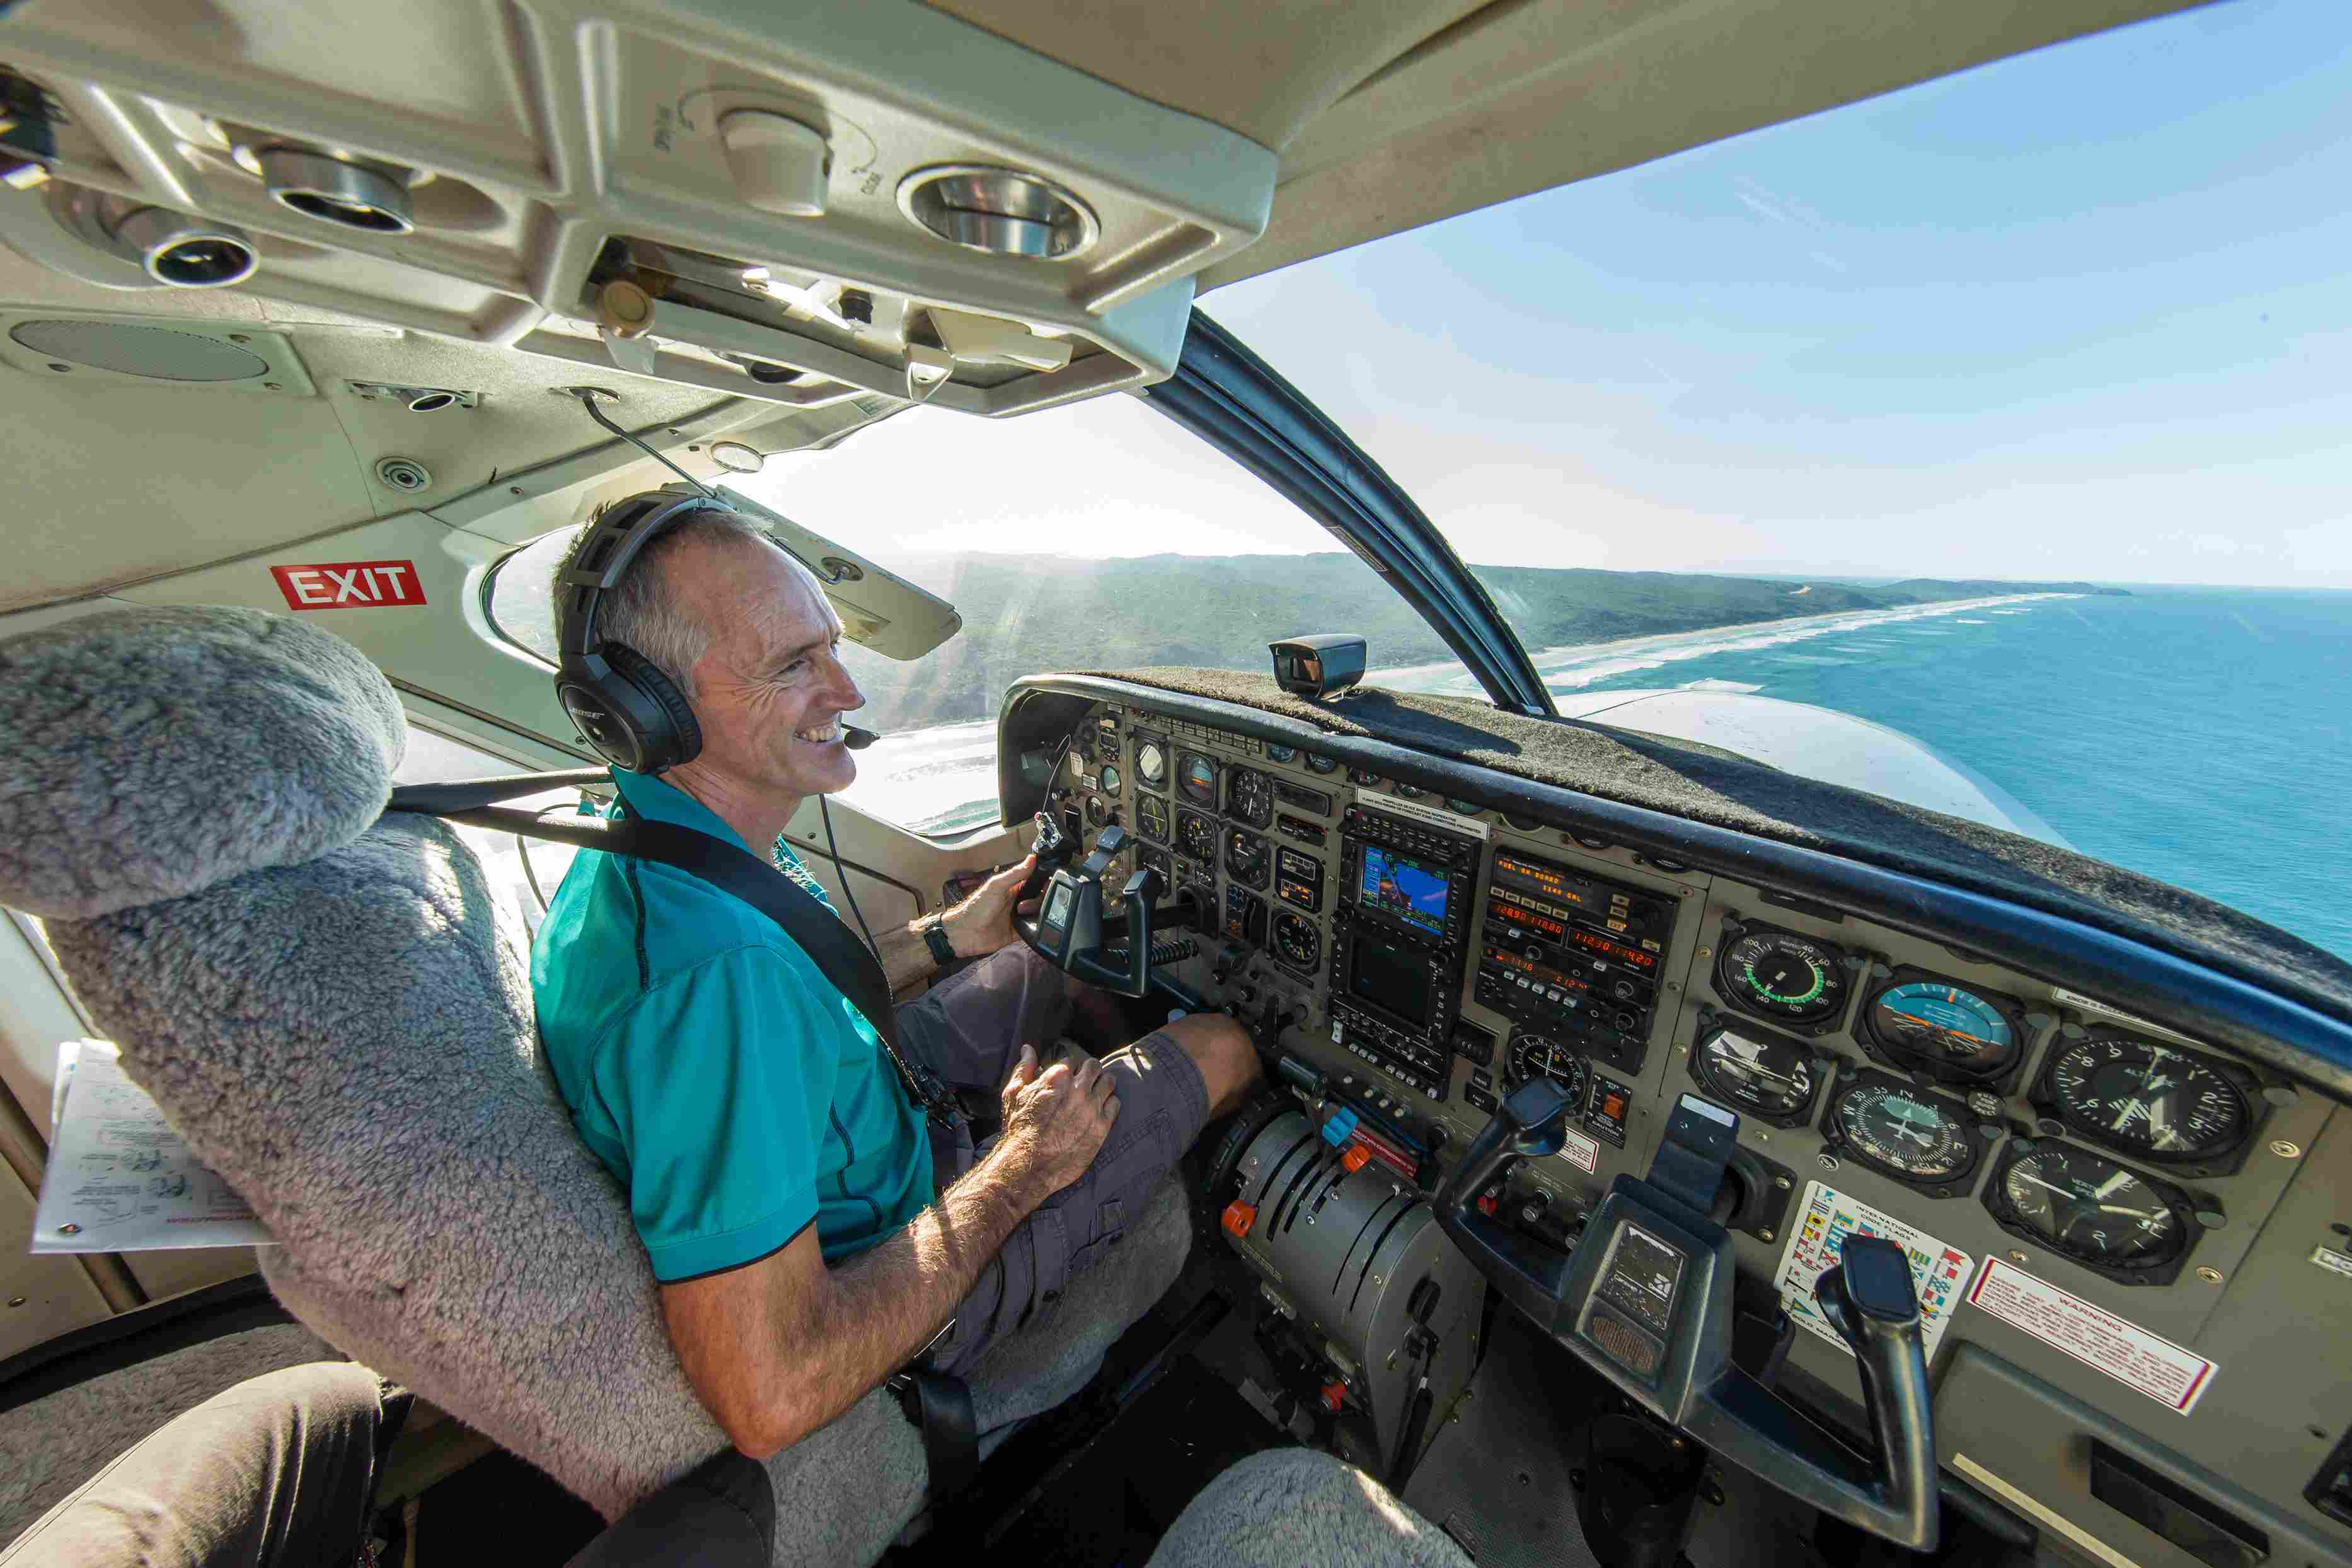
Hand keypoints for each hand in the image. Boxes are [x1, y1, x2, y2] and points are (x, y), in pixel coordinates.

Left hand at [940, 853, 1037, 957]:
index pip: (1034, 881)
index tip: (1044, 884)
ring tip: (1021, 914)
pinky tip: (1029, 925)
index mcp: (1012, 887)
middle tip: (1022, 905)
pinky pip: (1034, 928)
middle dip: (1037, 900)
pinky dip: (1036, 927)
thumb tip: (1031, 858)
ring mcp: (1019, 916)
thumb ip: (1015, 873)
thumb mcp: (997, 886)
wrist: (967, 933)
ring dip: (1036, 913)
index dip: (1042, 882)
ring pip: (1040, 912)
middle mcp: (1017, 900)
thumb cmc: (976, 907)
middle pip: (1040, 897)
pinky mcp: (1020, 930)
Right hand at [996, 1045, 1117, 1201]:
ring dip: (1102, 1085)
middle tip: (1083, 1084)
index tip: (1064, 1082)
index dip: (1067, 1071)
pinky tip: (1099, 1111)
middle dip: (1088, 1072)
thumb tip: (1028, 1049)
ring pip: (1109, 1082)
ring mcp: (1092, 1107)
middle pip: (1094, 1066)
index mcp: (1057, 1076)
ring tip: (1095, 1095)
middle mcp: (1078, 1088)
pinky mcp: (1102, 1126)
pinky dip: (1109, 1104)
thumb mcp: (1013, 1094)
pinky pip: (1116, 1104)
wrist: (1028, 1165)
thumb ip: (1023, 1068)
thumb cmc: (1018, 1128)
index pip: (1071, 1061)